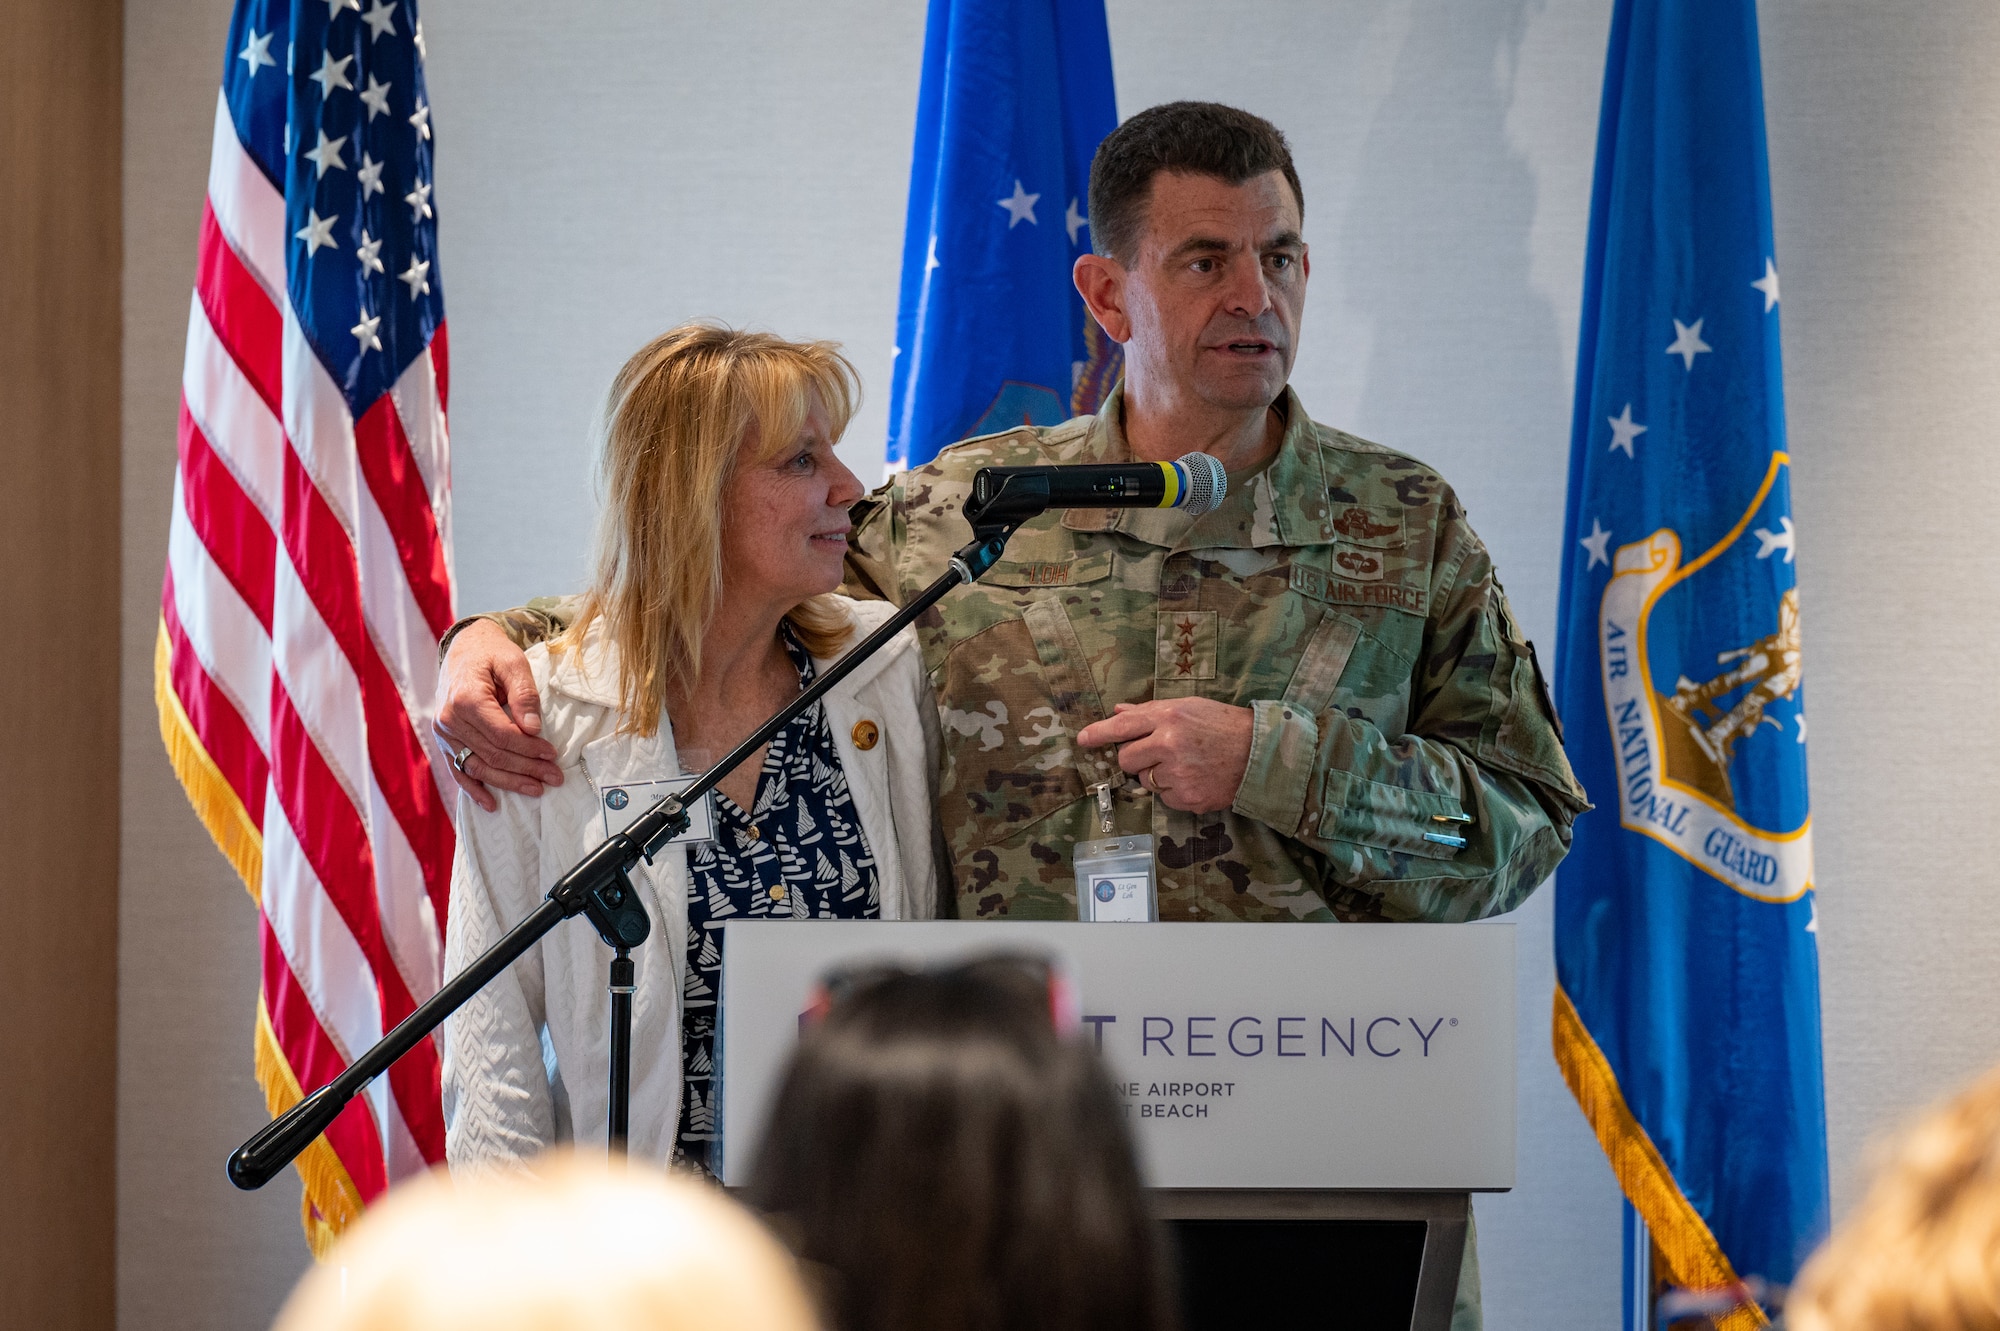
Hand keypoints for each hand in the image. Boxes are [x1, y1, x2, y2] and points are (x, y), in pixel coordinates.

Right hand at [433, 620, 561, 811]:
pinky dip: (474, 789)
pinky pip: (458, 770)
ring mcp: (443, 733)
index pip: (502, 735)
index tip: (553, 754)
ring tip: (536, 789)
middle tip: (554, 778)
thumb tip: (534, 730)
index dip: (529, 749)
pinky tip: (492, 804)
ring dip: (508, 782)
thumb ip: (524, 695)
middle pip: (492, 754)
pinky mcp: (445, 741)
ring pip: (478, 767)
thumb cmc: (492, 654)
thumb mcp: (514, 662)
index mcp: (465, 700)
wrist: (464, 649)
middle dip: (526, 769)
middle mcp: (449, 720)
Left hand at [1076, 699, 1252, 813]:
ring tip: (1185, 765)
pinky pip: (1164, 798)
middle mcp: (1169, 745)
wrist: (1259, 753)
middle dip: (1134, 759)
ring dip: (1157, 776)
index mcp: (1169, 717)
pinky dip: (1174, 791)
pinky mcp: (1187, 797)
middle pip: (1127, 759)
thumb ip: (1150, 711)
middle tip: (1157, 753)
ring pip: (1145, 781)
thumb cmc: (1222, 725)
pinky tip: (1194, 778)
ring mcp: (1178, 774)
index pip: (1123, 726)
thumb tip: (1118, 711)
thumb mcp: (1188, 707)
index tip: (1083, 740)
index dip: (1099, 734)